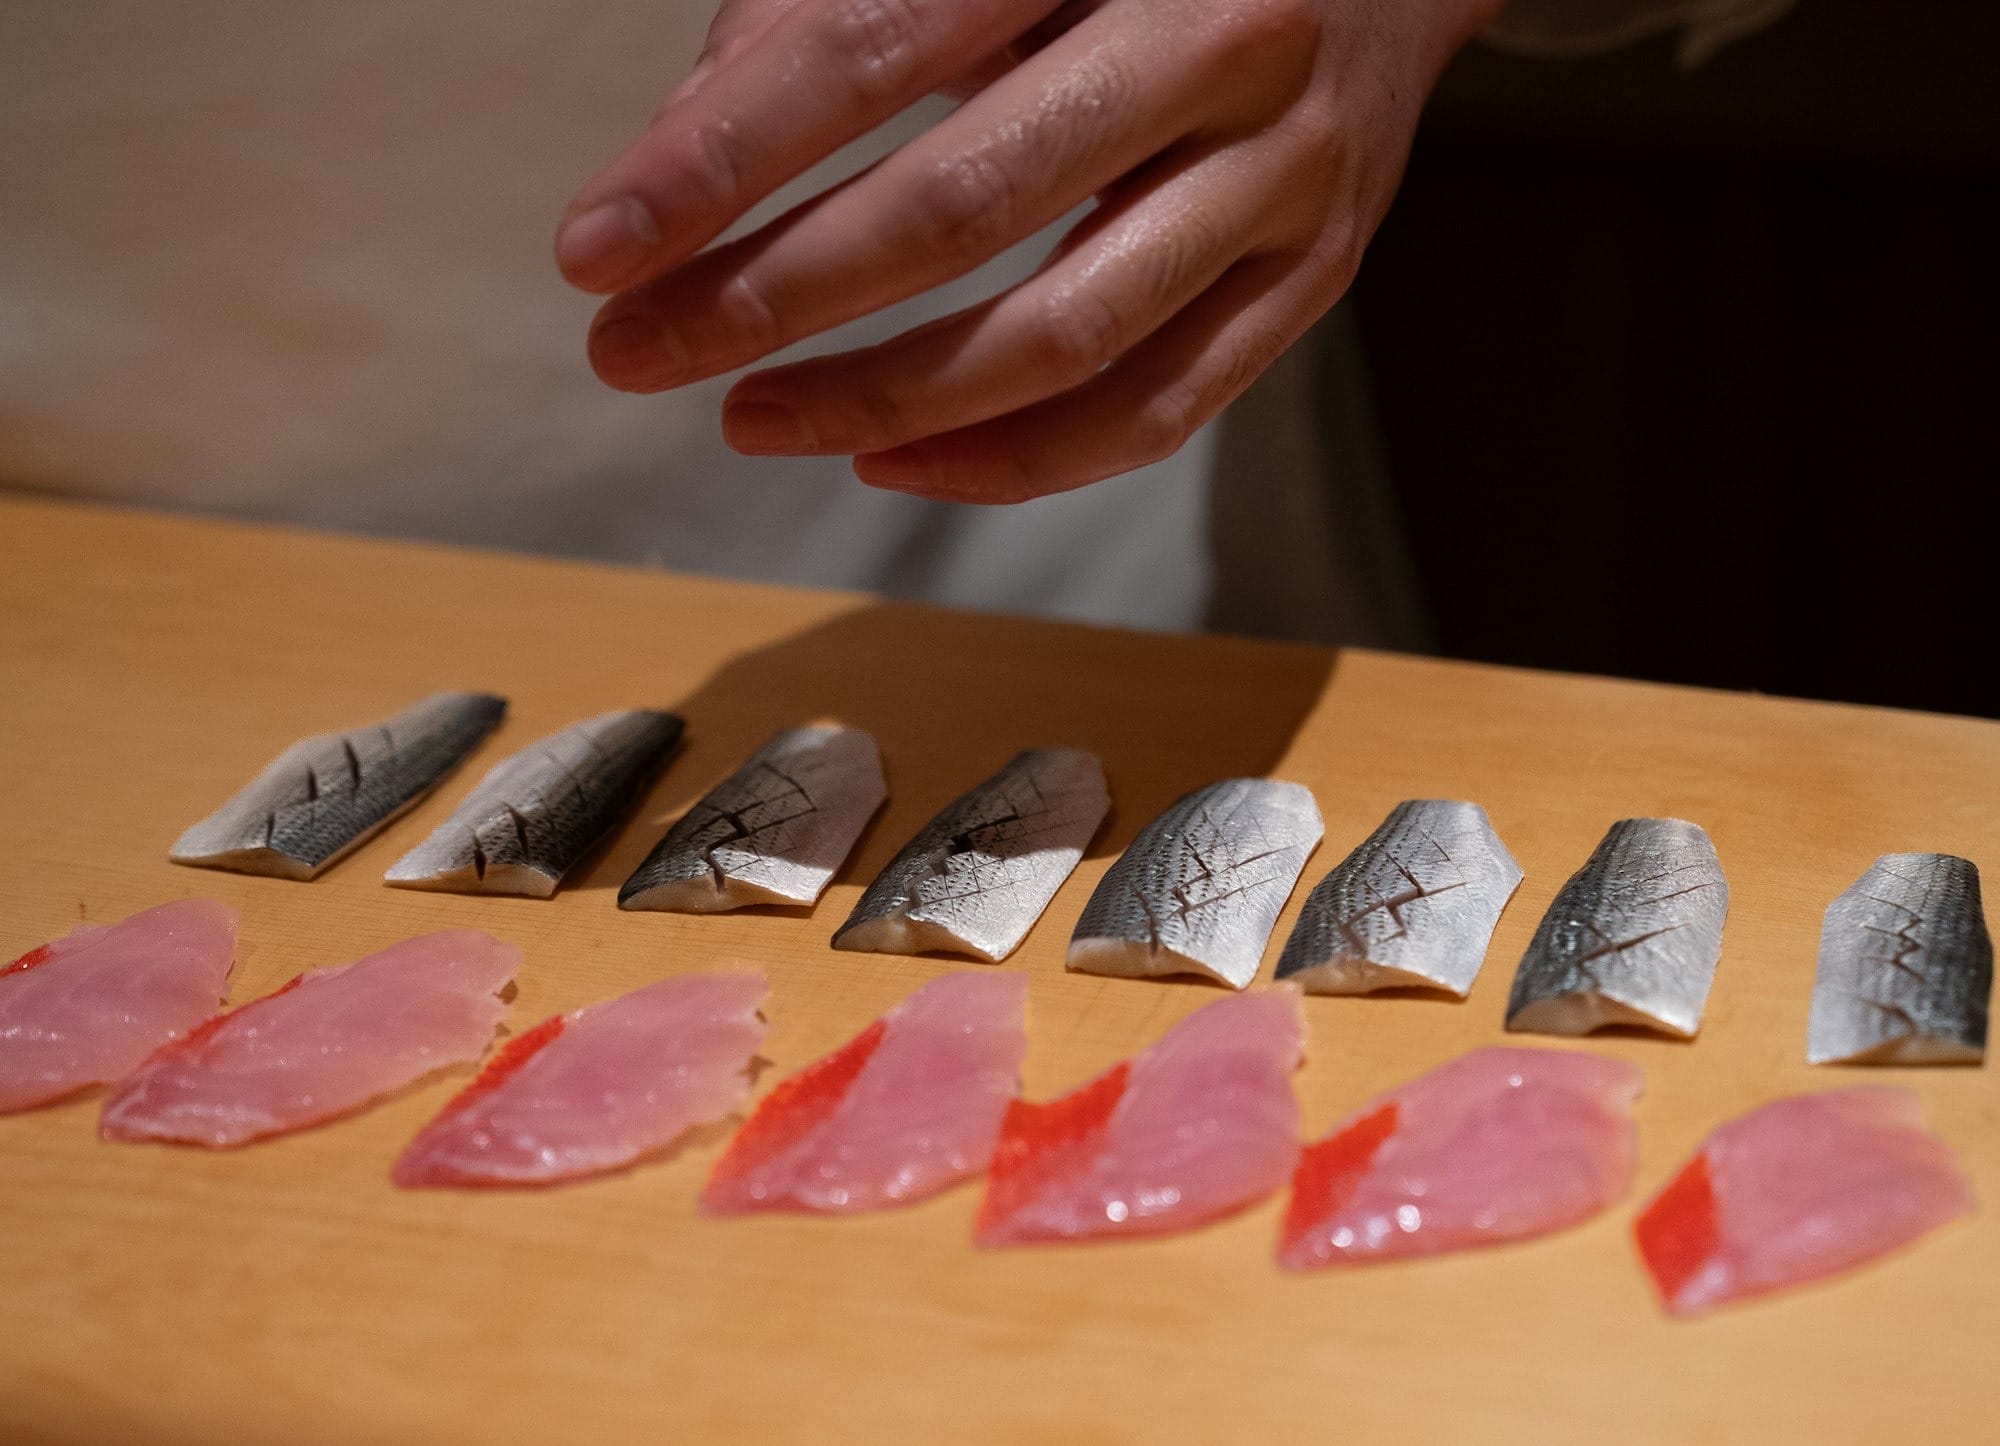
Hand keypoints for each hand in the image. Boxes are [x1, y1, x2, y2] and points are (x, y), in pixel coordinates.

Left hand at [558, 0, 1501, 501]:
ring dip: (883, 397)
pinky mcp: (1315, 277)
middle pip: (967, 202)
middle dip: (772, 295)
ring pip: (1068, 333)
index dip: (724, 157)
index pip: (877, 38)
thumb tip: (689, 149)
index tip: (596, 248)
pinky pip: (1161, 409)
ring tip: (749, 420)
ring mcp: (1285, 172)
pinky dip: (1016, 461)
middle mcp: (1218, 35)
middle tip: (635, 352)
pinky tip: (893, 460)